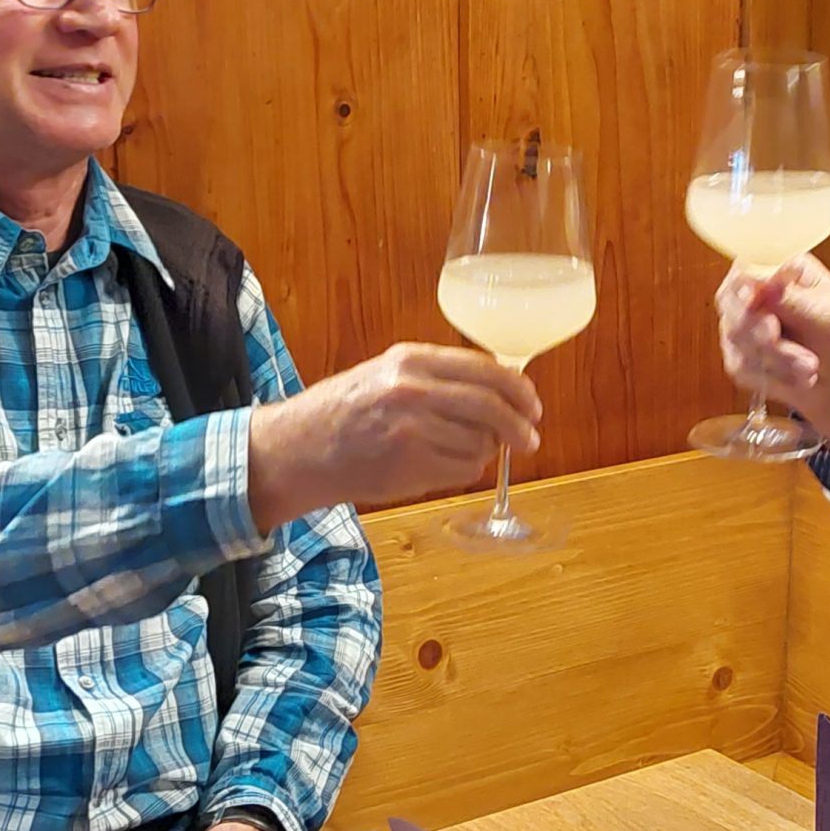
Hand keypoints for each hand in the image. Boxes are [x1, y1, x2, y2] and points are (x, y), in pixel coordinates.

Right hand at [247, 343, 542, 531]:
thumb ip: (438, 377)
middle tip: (530, 438)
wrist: (297, 448)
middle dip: (520, 426)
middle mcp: (412, 390)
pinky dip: (463, 471)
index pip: (485, 369)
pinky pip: (463, 470)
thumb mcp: (387, 373)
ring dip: (482, 451)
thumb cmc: (344, 411)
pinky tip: (438, 466)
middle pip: (492, 406)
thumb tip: (500, 390)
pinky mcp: (410, 466)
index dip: (518, 389)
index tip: (532, 405)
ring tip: (453, 450)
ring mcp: (412, 430)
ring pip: (481, 443)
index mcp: (410, 360)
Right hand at [715, 256, 829, 446]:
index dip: (746, 292)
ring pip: (737, 339)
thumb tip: (757, 277)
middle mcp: (756, 292)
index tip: (763, 313)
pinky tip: (797, 377)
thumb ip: (791, 297)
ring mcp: (743, 324)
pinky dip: (773, 377)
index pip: (744, 270)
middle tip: (802, 353)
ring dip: (779, 360)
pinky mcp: (739, 355)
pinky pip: (740, 367)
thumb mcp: (828, 315)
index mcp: (780, 270)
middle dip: (766, 337)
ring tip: (810, 366)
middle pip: (732, 305)